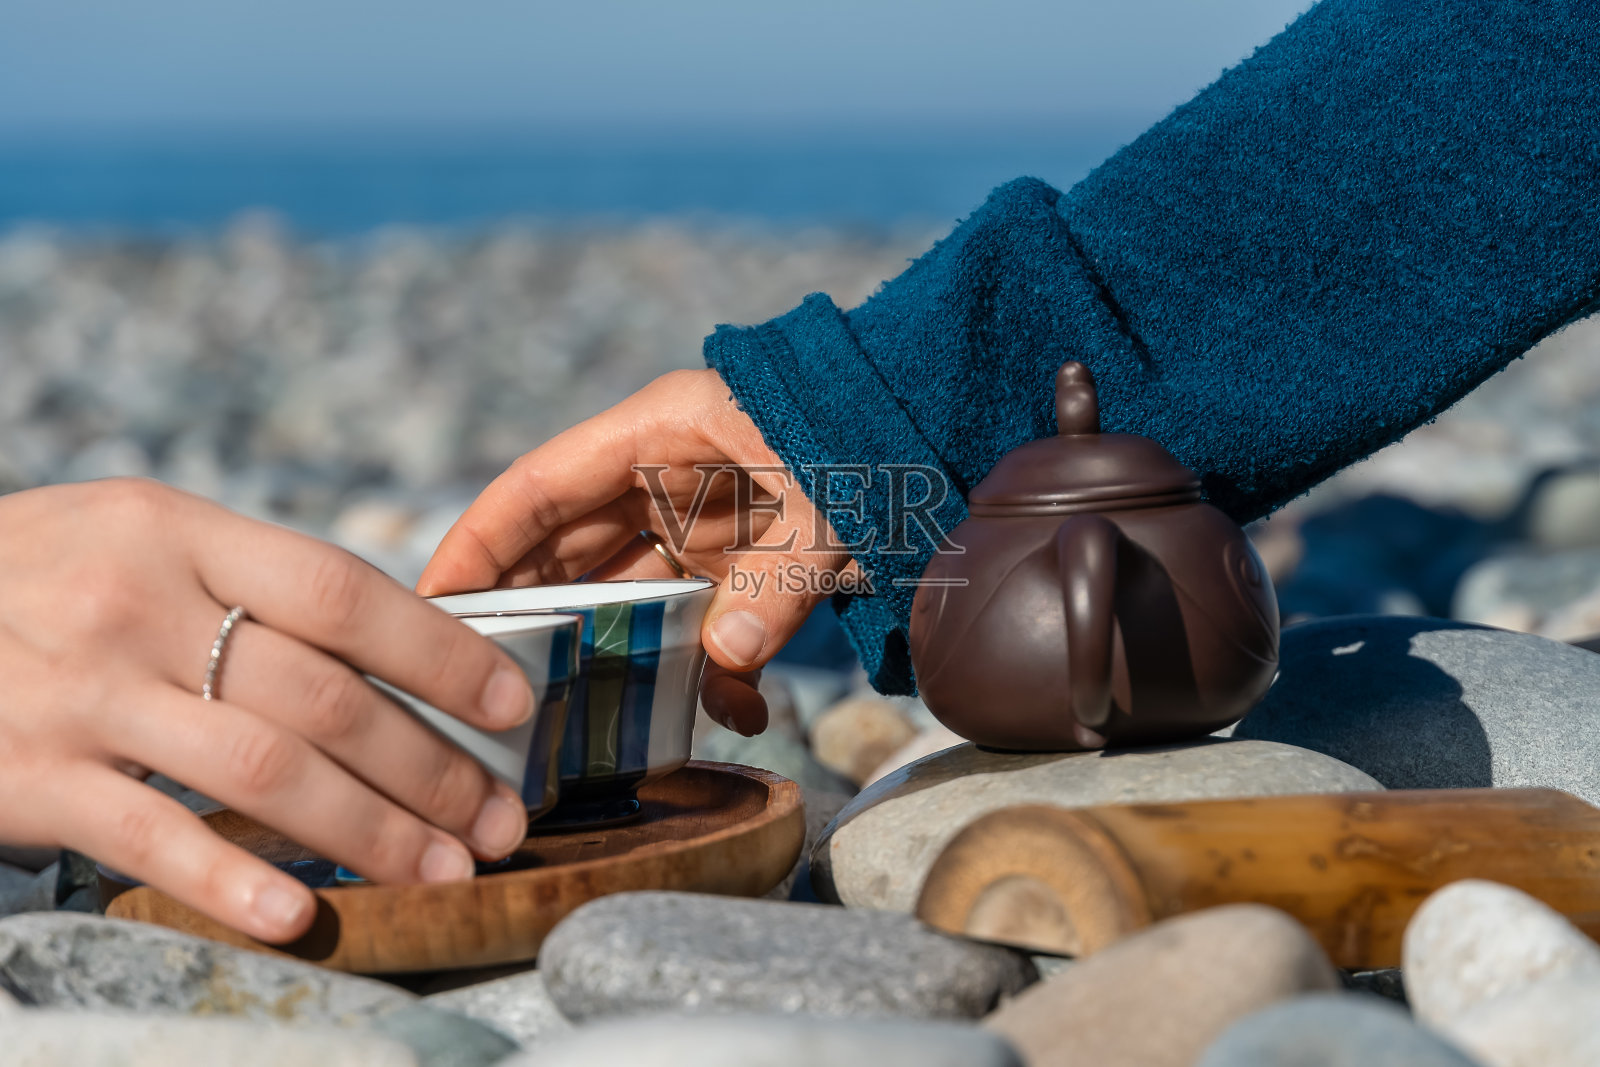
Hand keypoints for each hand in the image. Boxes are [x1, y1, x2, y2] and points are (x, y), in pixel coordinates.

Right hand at [0, 479, 540, 942]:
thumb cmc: (37, 576)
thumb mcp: (137, 537)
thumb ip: (250, 580)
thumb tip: (399, 645)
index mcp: (179, 531)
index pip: (344, 590)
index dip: (442, 651)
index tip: (513, 704)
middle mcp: (136, 604)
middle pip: (322, 695)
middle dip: (431, 766)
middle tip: (500, 819)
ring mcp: (81, 694)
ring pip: (261, 769)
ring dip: (371, 829)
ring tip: (444, 868)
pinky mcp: (28, 777)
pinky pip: (150, 836)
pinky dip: (232, 879)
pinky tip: (300, 914)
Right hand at [417, 369, 856, 734]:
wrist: (943, 424)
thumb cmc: (877, 434)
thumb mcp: (832, 497)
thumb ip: (781, 580)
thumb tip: (726, 665)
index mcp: (660, 432)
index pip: (538, 487)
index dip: (477, 542)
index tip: (428, 601)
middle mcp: (664, 477)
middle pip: (567, 550)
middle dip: (532, 614)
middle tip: (482, 684)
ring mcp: (700, 521)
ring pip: (628, 594)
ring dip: (616, 654)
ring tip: (577, 718)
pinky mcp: (741, 558)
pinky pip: (700, 618)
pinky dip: (713, 666)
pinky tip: (733, 709)